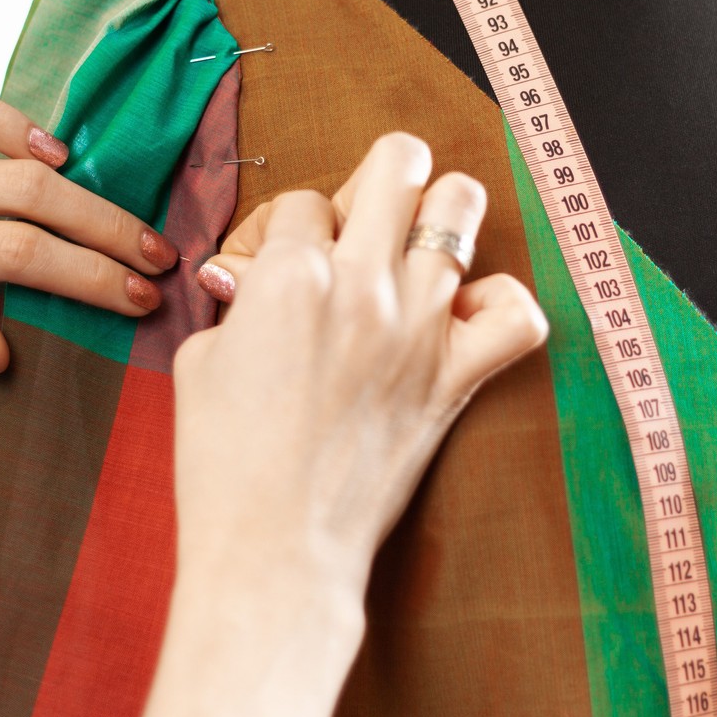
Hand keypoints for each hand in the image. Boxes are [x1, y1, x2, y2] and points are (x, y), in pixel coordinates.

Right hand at [115, 132, 547, 716]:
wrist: (275, 554)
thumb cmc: (223, 465)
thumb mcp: (199, 363)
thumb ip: (234, 304)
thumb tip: (250, 280)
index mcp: (289, 277)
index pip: (303, 201)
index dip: (282, 232)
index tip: (269, 276)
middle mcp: (362, 287)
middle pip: (398, 162)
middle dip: (374, 185)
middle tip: (353, 237)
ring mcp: (418, 329)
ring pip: (462, 207)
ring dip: (436, 221)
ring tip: (411, 256)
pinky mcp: (455, 379)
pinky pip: (517, 311)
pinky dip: (500, 304)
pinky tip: (463, 318)